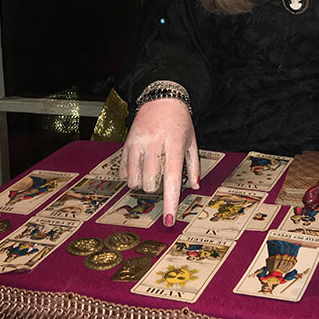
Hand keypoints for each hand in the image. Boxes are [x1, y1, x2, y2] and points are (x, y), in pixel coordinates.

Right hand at [119, 99, 198, 226]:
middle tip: (163, 176)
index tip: (168, 220)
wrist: (162, 98)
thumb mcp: (192, 140)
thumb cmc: (180, 122)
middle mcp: (155, 144)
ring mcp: (138, 144)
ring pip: (135, 182)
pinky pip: (123, 174)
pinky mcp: (126, 144)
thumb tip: (195, 187)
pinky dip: (131, 177)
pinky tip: (139, 167)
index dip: (170, 202)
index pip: (172, 179)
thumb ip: (194, 165)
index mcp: (175, 144)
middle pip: (151, 184)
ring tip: (151, 171)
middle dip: (157, 188)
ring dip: (143, 184)